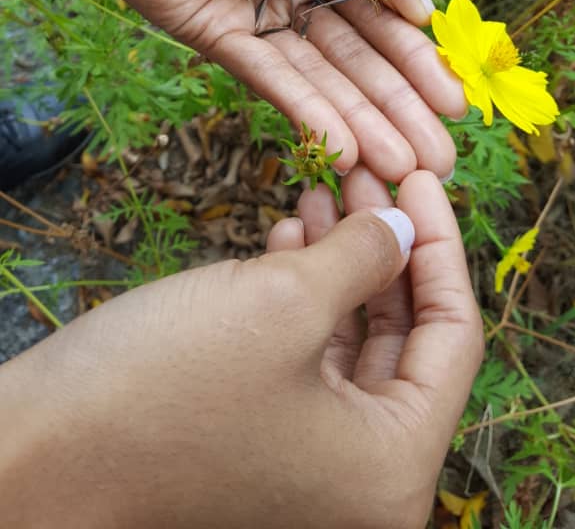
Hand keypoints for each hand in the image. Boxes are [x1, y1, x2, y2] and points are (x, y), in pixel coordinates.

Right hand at [0, 170, 482, 528]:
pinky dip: (304, 294)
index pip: (454, 338)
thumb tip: (408, 226)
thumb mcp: (284, 299)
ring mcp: (309, 467)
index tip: (419, 177)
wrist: (40, 453)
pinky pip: (308, 359)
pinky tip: (287, 234)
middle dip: (386, 245)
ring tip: (323, 191)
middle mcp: (361, 481)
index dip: (441, 246)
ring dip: (342, 261)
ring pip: (352, 341)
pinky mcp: (262, 441)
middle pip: (405, 339)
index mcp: (391, 468)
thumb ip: (368, 255)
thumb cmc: (168, 383)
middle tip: (367, 173)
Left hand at [66, 0, 465, 179]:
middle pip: (359, 60)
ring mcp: (262, 20)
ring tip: (399, 166)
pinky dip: (307, 114)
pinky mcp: (217, 41)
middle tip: (437, 160)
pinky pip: (270, 81)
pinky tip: (344, 148)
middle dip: (400, 109)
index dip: (420, 63)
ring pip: (321, 80)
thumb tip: (427, 13)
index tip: (456, 105)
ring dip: (361, 124)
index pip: (387, 18)